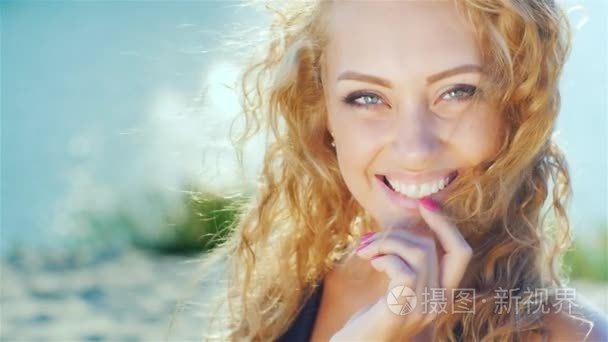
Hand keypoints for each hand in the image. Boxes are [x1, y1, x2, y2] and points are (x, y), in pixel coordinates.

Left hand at [329, 199, 472, 340]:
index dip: (446, 224)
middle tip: (369, 239)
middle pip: (433, 247)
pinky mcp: (401, 310)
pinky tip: (371, 264)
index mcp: (441, 294)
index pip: (461, 252)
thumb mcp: (395, 287)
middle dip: (400, 233)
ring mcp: (422, 308)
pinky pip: (403, 270)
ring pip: (418, 253)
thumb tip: (403, 226)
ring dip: (386, 242)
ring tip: (365, 251)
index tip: (425, 204)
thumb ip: (406, 263)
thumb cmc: (371, 318)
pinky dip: (384, 258)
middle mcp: (438, 303)